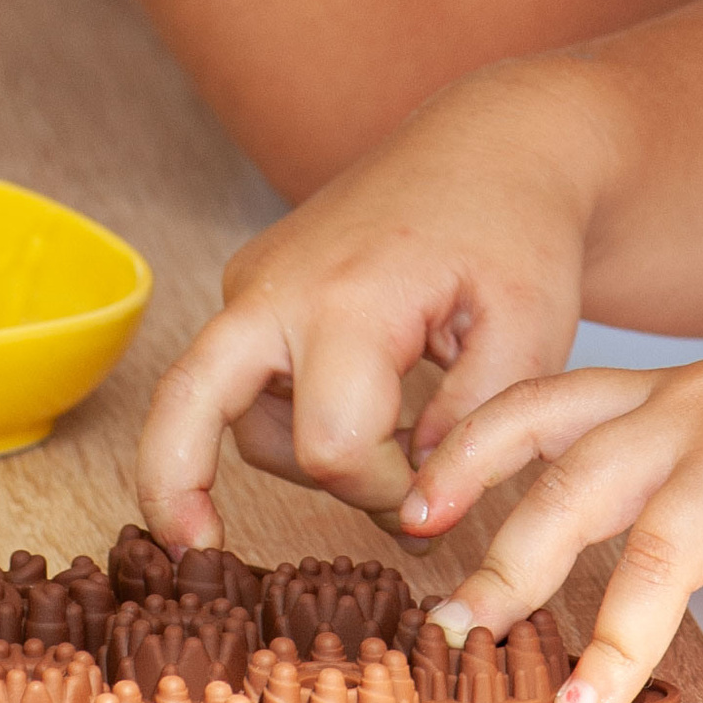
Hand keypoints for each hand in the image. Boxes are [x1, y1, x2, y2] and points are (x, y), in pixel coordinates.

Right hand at [133, 66, 605, 555]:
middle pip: (190, 402)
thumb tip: (415, 520)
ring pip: (235, 409)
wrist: (491, 147)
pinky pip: (246, 375)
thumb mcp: (528, 337)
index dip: (383, 491)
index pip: (332, 447)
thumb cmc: (516, 237)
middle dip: (174, 485)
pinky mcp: (254, 284)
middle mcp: (278, 284)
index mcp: (350, 296)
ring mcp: (256, 278)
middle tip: (189, 556)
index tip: (438, 483)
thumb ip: (473, 435)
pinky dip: (286, 415)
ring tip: (385, 458)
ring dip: (296, 453)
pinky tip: (352, 422)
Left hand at [401, 357, 702, 702]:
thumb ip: (661, 474)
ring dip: (616, 642)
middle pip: (576, 483)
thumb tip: (559, 554)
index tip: (411, 514)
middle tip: (462, 630)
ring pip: (658, 551)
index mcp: (674, 391)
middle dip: (511, 563)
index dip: (469, 454)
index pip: (542, 405)